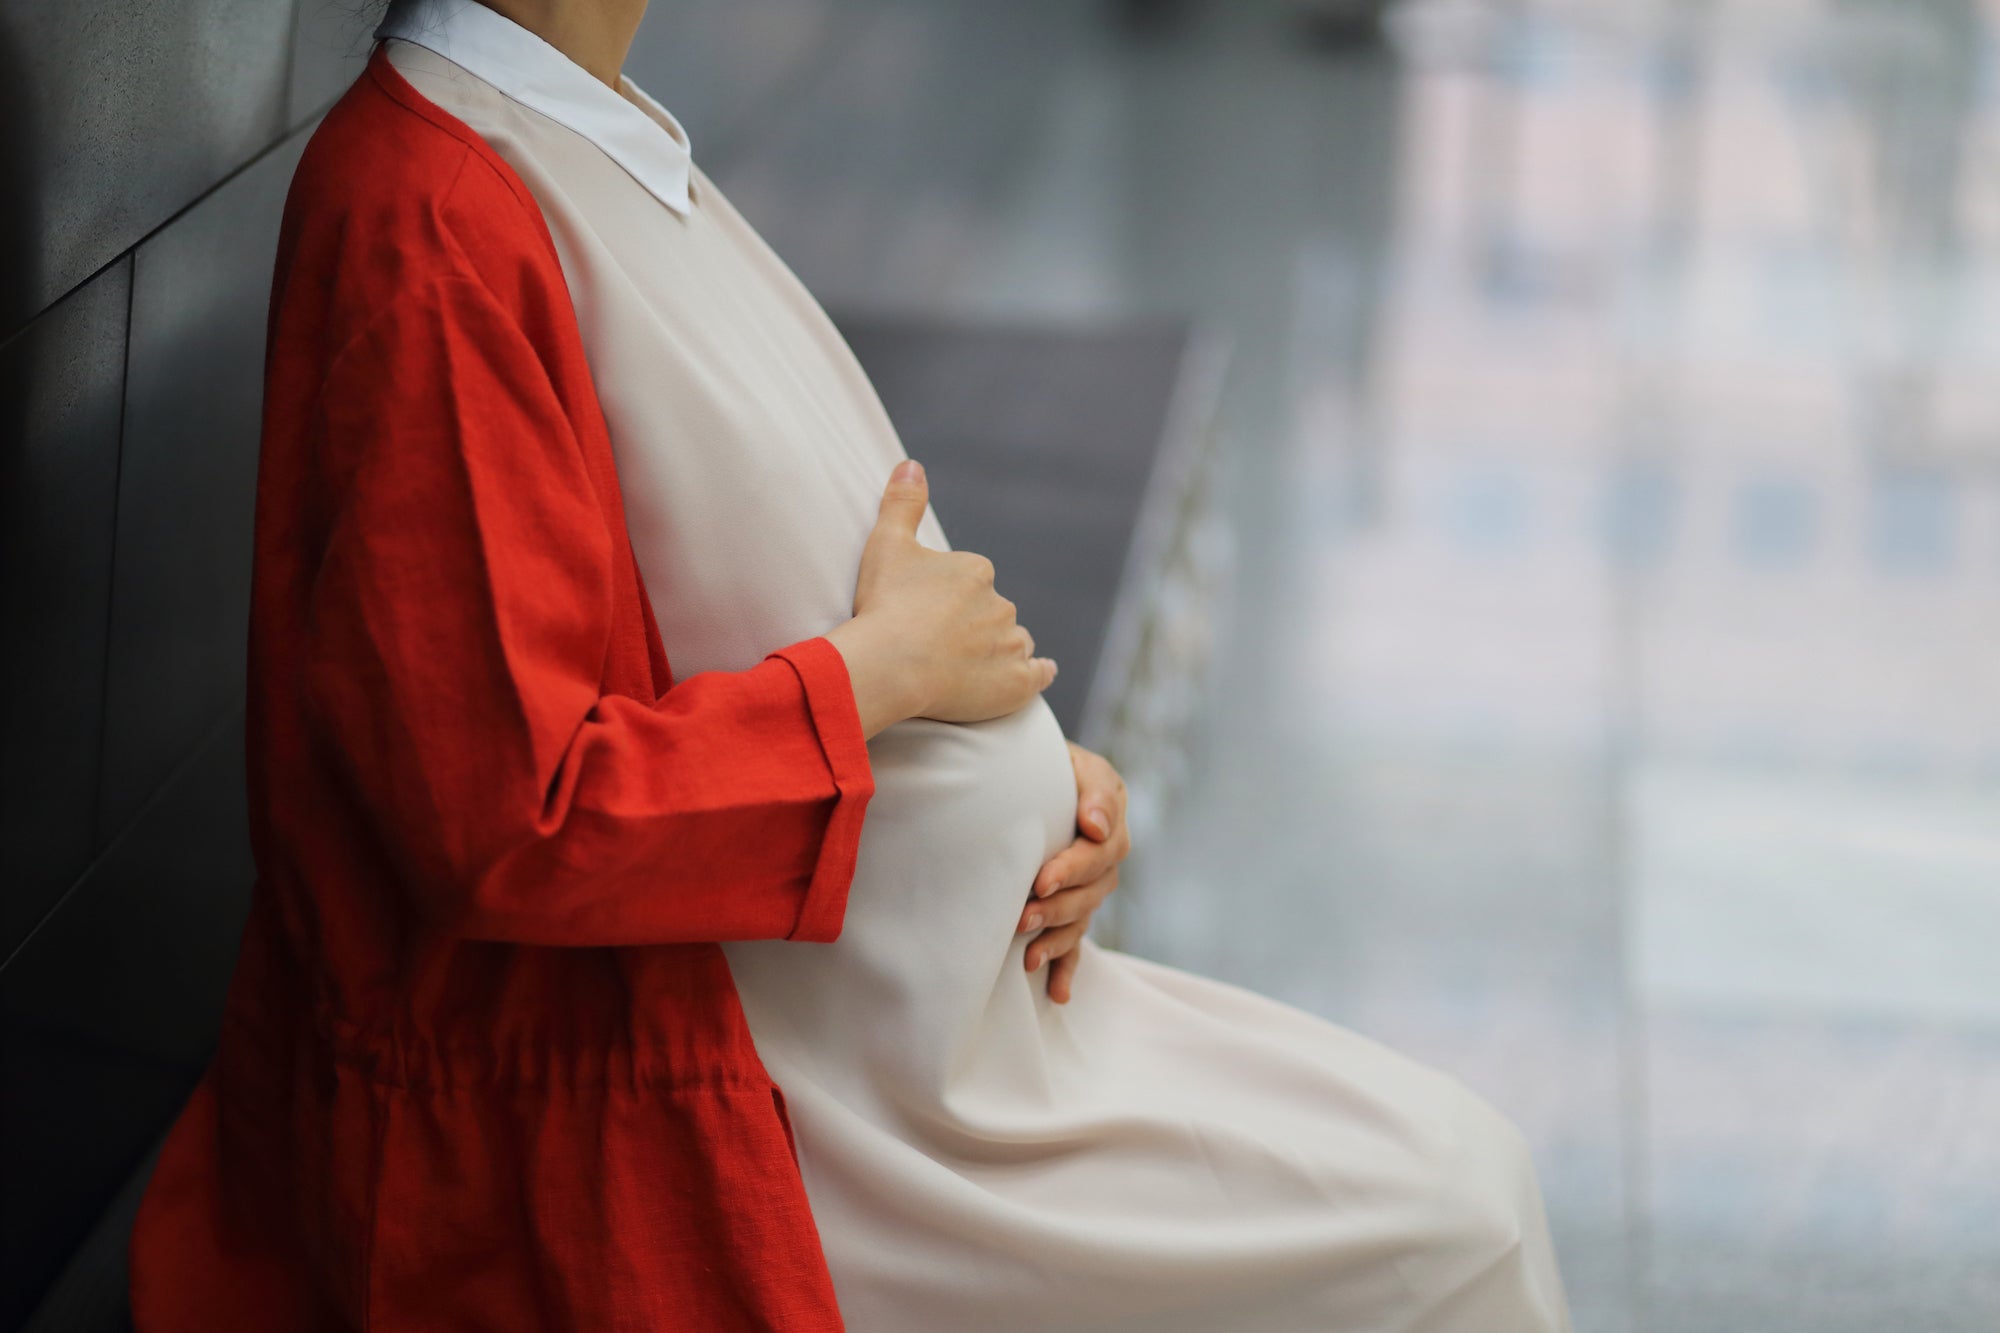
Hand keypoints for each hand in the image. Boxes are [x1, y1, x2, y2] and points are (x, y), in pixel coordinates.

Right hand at [826, 460, 1057, 737]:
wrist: (891, 663)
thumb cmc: (885, 604)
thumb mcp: (886, 545)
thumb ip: (902, 503)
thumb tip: (912, 464)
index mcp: (975, 571)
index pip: (972, 583)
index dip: (950, 599)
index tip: (926, 615)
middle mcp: (1001, 604)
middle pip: (992, 613)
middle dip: (973, 625)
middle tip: (938, 646)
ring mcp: (1011, 644)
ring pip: (1014, 642)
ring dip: (1000, 649)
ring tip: (970, 667)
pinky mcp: (1017, 683)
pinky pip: (1038, 675)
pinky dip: (1039, 673)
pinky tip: (1040, 673)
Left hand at [1019, 741, 1130, 1002]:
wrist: (1029, 771)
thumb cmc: (1046, 763)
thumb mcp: (1073, 761)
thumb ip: (1093, 789)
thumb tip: (1099, 828)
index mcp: (1108, 820)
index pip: (1098, 851)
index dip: (1071, 868)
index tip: (1041, 880)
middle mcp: (1104, 857)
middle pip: (1091, 892)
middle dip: (1057, 907)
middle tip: (1024, 916)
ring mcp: (1090, 886)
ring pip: (1081, 919)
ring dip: (1056, 939)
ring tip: (1028, 955)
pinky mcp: (1072, 906)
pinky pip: (1076, 943)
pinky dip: (1067, 968)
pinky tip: (1058, 993)